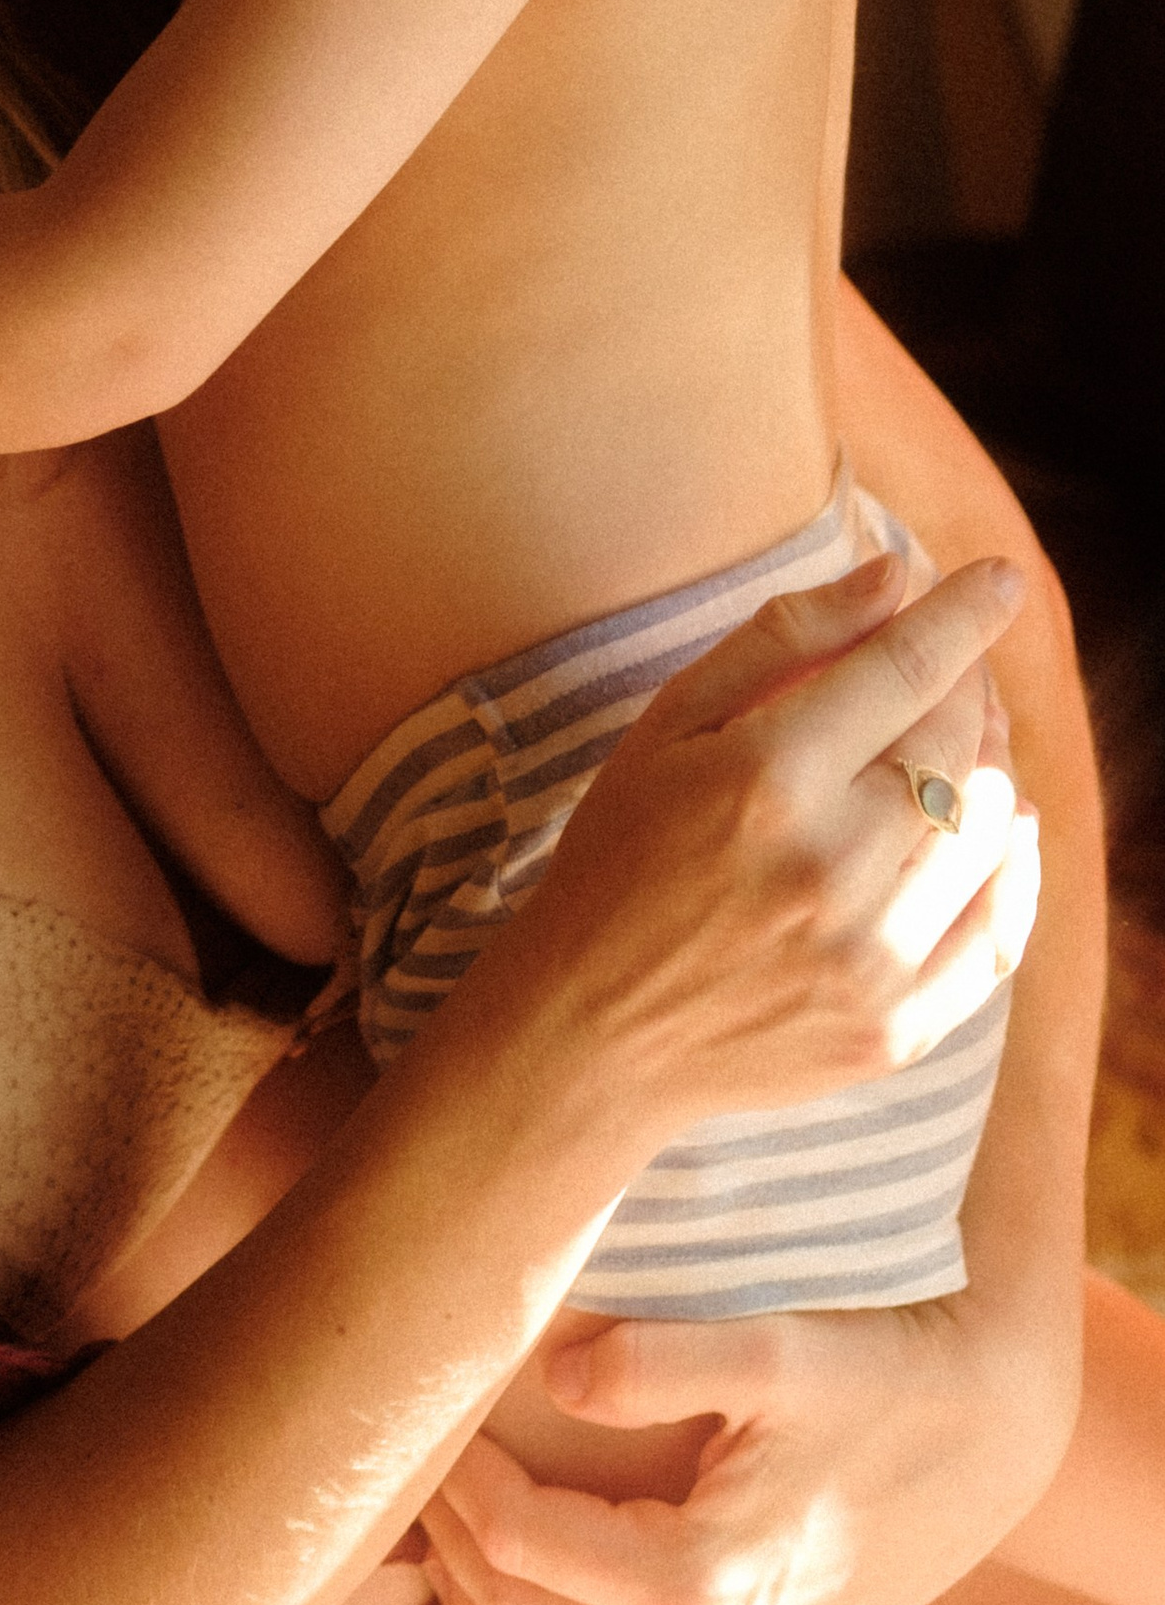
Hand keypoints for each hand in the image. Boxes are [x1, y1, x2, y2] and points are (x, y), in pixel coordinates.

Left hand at [424, 1279, 1080, 1604]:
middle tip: (419, 1473)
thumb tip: (548, 1375)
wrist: (986, 1436)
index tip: (432, 1423)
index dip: (459, 1483)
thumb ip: (650, 1357)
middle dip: (455, 1548)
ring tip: (448, 1552)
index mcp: (702, 1583)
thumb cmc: (874, 1376)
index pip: (522, 1545)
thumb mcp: (768, 1345)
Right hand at [481, 551, 1039, 1134]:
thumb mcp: (667, 725)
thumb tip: (893, 574)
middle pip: (956, 746)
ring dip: (992, 766)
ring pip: (989, 832)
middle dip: (968, 685)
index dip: (962, 616)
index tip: (1000, 578)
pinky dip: (1016, 869)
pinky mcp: (897, 1029)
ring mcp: (871, 959)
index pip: (904, 672)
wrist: (588, 1031)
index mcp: (764, 780)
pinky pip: (1000, 934)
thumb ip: (782, 640)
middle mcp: (830, 868)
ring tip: (960, 739)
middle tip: (952, 664)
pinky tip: (999, 830)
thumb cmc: (618, 857)